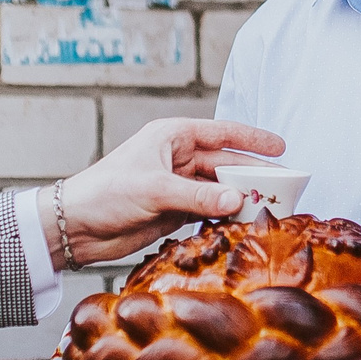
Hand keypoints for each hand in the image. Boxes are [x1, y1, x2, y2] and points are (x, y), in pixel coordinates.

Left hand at [49, 118, 283, 265]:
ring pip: (219, 189)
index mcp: (173, 137)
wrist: (75, 227)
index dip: (253, 139)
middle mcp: (178, 158)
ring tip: (270, 208)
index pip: (222, 132)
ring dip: (241, 198)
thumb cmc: (106, 193)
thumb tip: (238, 200)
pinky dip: (225, 217)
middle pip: (225, 163)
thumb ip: (199, 196)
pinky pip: (208, 211)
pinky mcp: (174, 211)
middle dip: (253, 174)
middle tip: (285, 186)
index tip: (281, 147)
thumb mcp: (155, 189)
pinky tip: (243, 224)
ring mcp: (177, 186)